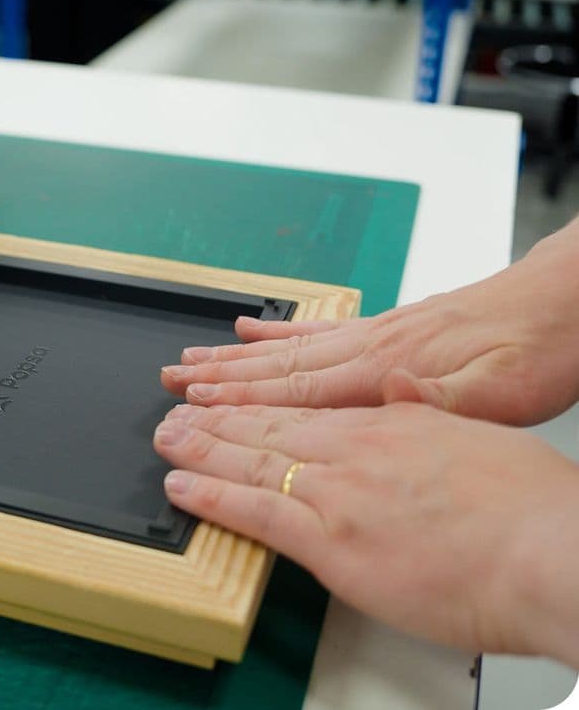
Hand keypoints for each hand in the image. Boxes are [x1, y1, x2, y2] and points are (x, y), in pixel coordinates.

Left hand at [153, 401, 578, 666]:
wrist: (549, 550)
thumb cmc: (530, 507)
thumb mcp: (481, 434)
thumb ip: (429, 414)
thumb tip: (404, 392)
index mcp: (388, 422)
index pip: (306, 407)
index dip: (260, 401)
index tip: (230, 396)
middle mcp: (352, 447)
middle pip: (268, 424)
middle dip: (216, 416)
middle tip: (176, 409)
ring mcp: (336, 490)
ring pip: (250, 459)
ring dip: (201, 446)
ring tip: (165, 436)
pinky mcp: (328, 539)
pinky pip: (252, 510)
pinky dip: (211, 493)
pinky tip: (180, 484)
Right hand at [160, 220, 578, 425]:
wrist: (562, 303)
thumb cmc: (534, 351)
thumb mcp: (498, 393)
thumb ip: (434, 398)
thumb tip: (385, 396)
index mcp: (385, 372)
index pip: (295, 393)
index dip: (239, 403)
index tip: (192, 407)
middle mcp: (369, 348)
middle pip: (277, 368)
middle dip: (218, 379)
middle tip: (170, 384)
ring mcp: (373, 334)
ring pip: (288, 349)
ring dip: (236, 358)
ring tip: (193, 358)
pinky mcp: (387, 327)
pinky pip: (318, 331)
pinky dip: (280, 334)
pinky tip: (255, 330)